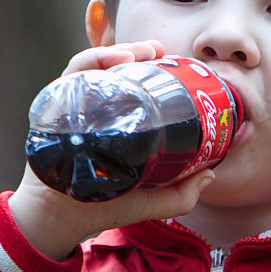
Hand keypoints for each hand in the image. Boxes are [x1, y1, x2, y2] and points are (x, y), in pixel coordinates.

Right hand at [8, 41, 214, 259]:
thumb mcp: (152, 199)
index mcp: (115, 126)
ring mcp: (76, 108)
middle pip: (113, 70)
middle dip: (136, 52)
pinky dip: (94, 60)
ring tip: (143, 52)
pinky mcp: (59, 108)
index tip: (170, 63)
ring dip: (119, 51)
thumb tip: (211, 175)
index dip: (149, 70)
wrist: (63, 221)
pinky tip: (119, 61)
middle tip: (157, 50)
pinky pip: (73, 74)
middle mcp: (95, 112)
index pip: (130, 88)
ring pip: (94, 66)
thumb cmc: (103, 208)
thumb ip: (182, 193)